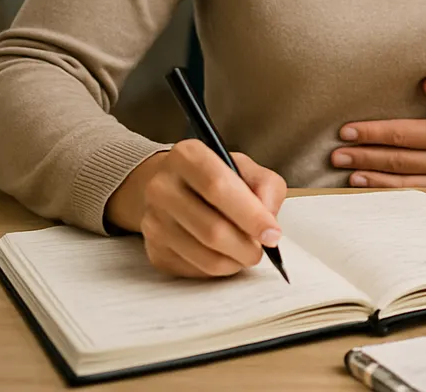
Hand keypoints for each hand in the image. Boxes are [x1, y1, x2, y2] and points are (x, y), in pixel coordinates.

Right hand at [104, 140, 286, 277]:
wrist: (171, 187)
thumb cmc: (214, 177)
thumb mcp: (244, 167)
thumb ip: (266, 186)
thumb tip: (269, 220)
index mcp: (187, 156)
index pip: (218, 187)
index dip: (250, 214)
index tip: (272, 234)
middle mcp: (162, 187)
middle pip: (211, 228)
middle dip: (246, 246)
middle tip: (263, 249)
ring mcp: (153, 220)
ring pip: (204, 255)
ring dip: (235, 261)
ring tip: (246, 252)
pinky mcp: (153, 249)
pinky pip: (194, 270)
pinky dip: (218, 268)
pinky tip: (224, 254)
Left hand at [331, 78, 425, 186]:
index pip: (405, 134)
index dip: (373, 132)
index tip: (348, 130)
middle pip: (400, 159)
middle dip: (365, 155)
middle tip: (336, 154)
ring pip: (409, 181)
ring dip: (377, 177)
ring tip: (351, 174)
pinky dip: (402, 193)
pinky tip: (387, 190)